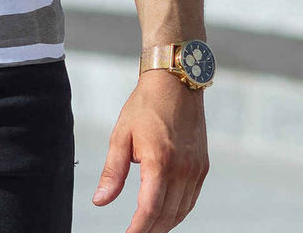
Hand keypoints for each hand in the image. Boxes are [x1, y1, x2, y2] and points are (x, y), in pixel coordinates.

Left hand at [92, 70, 208, 232]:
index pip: (149, 209)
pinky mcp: (202, 167)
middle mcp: (182, 170)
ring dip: (164, 224)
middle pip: (166, 215)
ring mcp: (195, 170)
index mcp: (159, 161)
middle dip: (149, 230)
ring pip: (181, 211)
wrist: (174, 84)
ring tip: (146, 228)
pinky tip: (165, 214)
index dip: (138, 229)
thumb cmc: (144, 107)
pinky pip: (191, 200)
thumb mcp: (120, 136)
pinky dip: (178, 212)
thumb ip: (112, 172)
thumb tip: (99, 201)